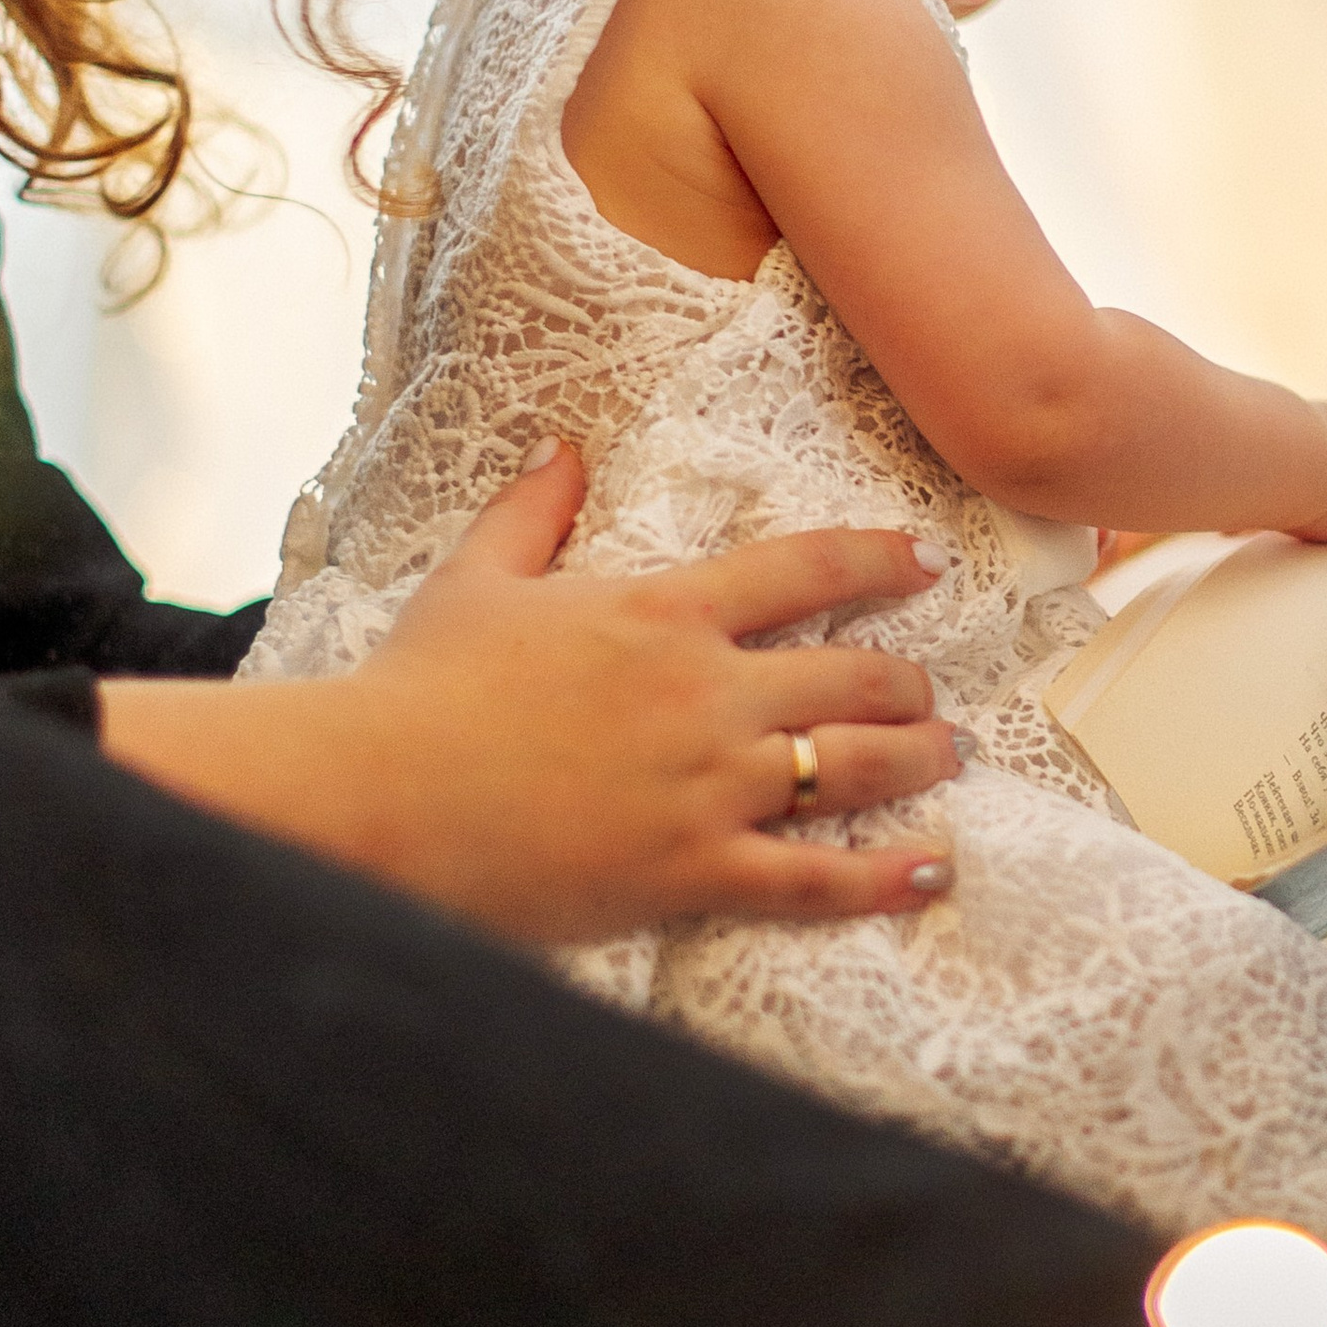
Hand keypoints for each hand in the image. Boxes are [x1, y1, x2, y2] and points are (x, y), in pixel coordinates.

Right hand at [101, 443, 961, 948]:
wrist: (379, 794)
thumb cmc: (419, 687)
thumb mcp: (476, 578)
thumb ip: (533, 511)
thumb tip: (565, 448)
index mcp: (662, 612)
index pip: (802, 572)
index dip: (875, 562)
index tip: (924, 563)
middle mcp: (706, 691)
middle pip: (850, 677)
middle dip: (906, 682)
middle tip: (930, 691)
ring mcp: (708, 783)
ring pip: (852, 766)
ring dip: (916, 759)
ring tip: (947, 755)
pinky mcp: (692, 869)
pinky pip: (813, 878)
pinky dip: (882, 879)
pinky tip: (932, 870)